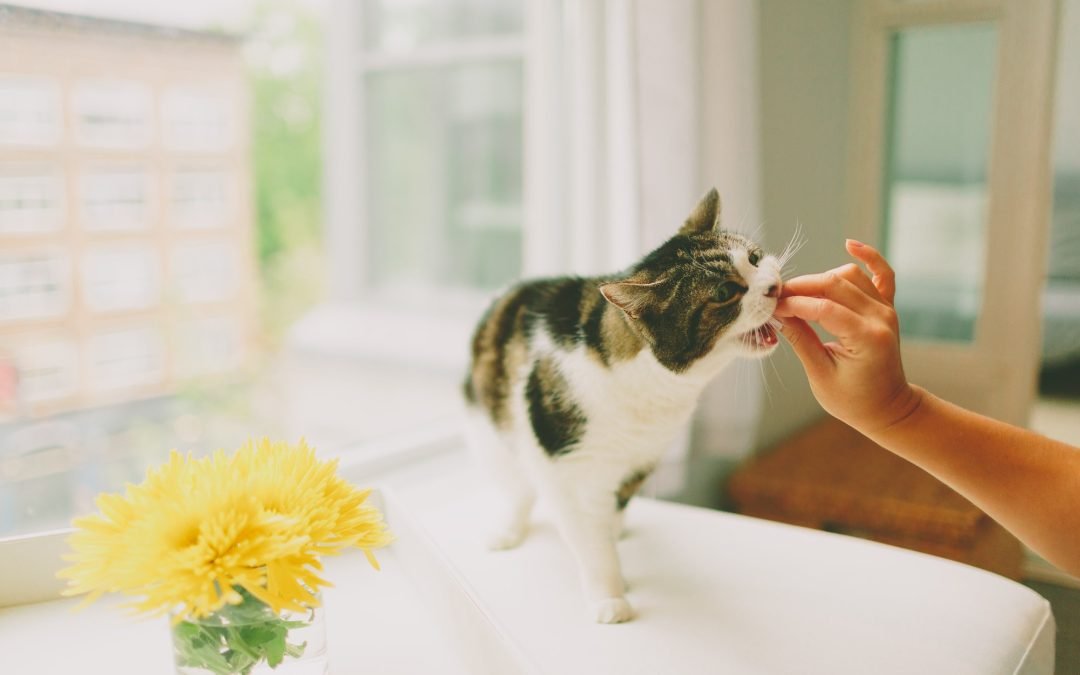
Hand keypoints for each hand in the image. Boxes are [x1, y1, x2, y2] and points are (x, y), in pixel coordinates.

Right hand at [774, 240, 921, 434]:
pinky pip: (882, 274)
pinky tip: (849, 244)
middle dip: (801, 287)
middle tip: (776, 298)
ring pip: (850, 275)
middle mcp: (880, 318)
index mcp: (867, 338)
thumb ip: (800, 339)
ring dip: (821, 278)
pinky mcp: (887, 307)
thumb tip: (777, 312)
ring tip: (797, 294)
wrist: (889, 409)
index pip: (824, 308)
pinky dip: (869, 256)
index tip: (771, 307)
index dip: (793, 304)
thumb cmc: (853, 401)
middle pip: (835, 284)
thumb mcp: (820, 375)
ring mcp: (886, 310)